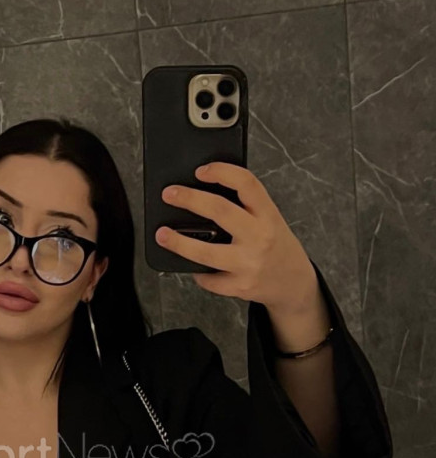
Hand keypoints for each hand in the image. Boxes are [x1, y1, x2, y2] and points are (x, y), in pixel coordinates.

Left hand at [156, 162, 318, 315]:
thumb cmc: (277, 246)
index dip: (221, 172)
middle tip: (169, 194)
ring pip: (206, 252)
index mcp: (268, 215)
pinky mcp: (240, 287)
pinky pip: (209, 278)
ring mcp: (249, 264)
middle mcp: (260, 237)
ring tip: (162, 235)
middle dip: (189, 199)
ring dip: (178, 243)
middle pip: (220, 211)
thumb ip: (246, 207)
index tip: (201, 170)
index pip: (247, 183)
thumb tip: (204, 191)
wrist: (295, 283)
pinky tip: (195, 265)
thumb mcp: (270, 219)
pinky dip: (197, 271)